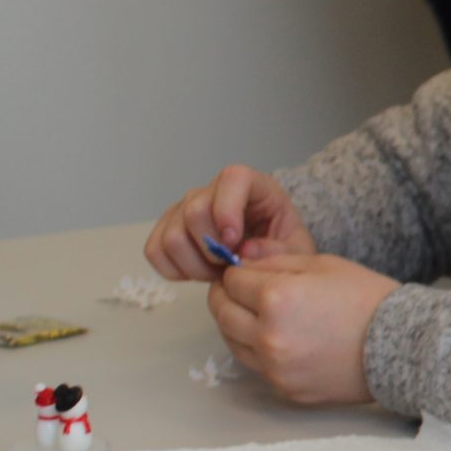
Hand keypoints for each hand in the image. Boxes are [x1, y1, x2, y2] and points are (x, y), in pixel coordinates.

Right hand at [147, 166, 316, 279]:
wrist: (263, 257)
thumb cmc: (280, 247)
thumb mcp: (295, 251)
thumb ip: (279, 251)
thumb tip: (245, 250)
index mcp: (251, 185)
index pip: (232, 179)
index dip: (228, 210)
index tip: (235, 242)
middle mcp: (212, 191)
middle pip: (194, 211)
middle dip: (211, 250)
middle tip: (230, 266)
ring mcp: (184, 208)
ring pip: (171, 236)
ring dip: (194, 265)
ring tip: (218, 272)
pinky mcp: (167, 229)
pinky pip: (155, 251)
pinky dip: (175, 270)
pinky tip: (198, 271)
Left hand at [208, 253, 397, 404]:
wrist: (403, 346)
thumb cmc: (367, 299)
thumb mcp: (321, 264)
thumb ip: (274, 261)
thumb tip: (240, 264)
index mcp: (275, 298)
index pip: (230, 281)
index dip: (237, 273)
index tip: (248, 273)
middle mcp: (267, 336)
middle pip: (221, 313)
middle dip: (227, 297)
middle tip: (243, 292)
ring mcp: (275, 367)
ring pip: (232, 342)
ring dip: (238, 325)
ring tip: (262, 316)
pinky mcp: (285, 388)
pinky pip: (258, 365)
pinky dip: (261, 350)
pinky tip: (284, 339)